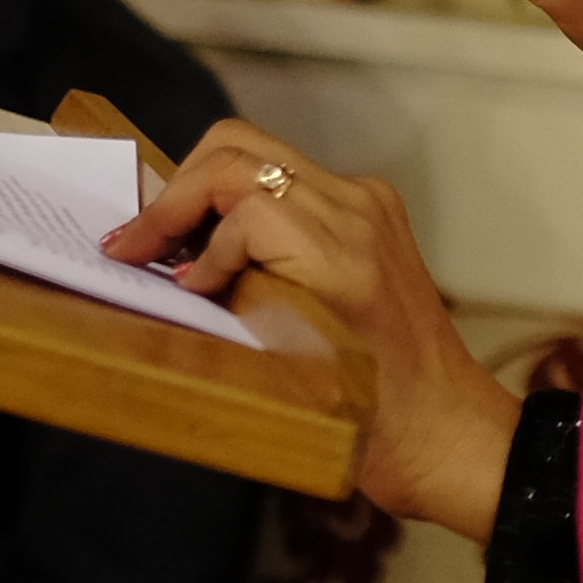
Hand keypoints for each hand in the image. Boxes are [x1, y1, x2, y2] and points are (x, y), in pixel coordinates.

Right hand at [102, 120, 520, 544]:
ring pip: (258, 154)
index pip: (240, 200)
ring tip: (165, 244)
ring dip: (202, 191)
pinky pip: (287, 177)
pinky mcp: (370, 210)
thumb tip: (167, 274)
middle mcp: (358, 213)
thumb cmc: (373, 426)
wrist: (448, 431)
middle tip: (134, 244)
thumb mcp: (285, 372)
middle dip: (176, 192)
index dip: (181, 235)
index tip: (151, 274)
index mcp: (341, 257)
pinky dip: (238, 199)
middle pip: (238, 151)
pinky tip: (214, 247)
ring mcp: (368, 204)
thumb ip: (227, 308)